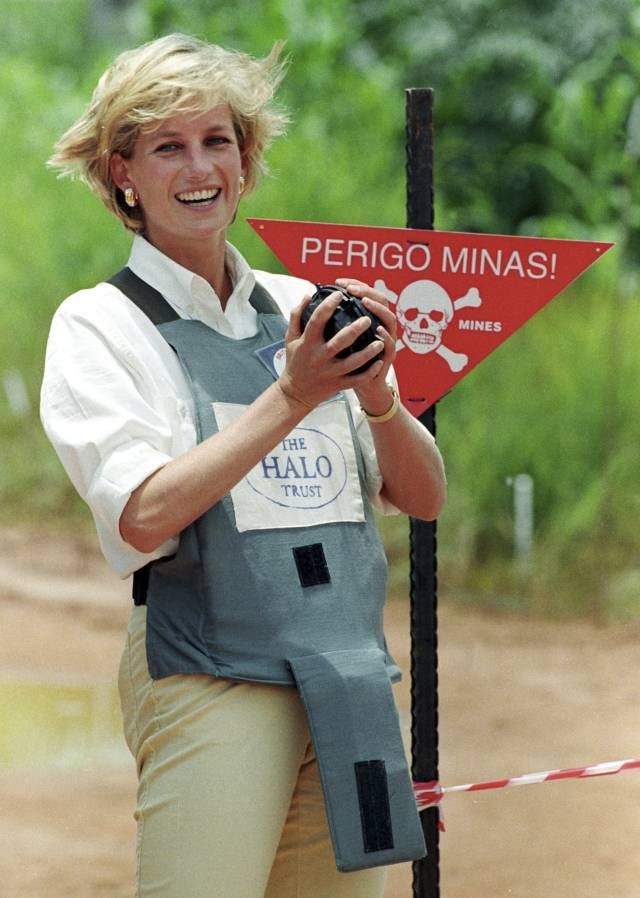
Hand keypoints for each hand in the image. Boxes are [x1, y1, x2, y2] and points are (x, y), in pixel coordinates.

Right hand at [277, 286, 388, 409]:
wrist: (295, 393)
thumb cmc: (295, 361)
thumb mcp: (291, 338)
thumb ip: (297, 316)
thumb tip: (308, 295)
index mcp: (307, 343)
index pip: (317, 321)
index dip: (328, 306)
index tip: (339, 294)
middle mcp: (319, 357)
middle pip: (339, 342)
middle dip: (354, 330)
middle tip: (367, 318)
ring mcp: (330, 372)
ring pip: (352, 363)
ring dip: (368, 352)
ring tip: (380, 341)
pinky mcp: (338, 384)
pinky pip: (356, 380)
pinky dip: (369, 372)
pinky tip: (379, 362)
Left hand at [334, 278, 397, 416]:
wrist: (363, 386)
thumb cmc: (346, 361)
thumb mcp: (336, 339)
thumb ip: (329, 321)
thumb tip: (309, 301)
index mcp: (368, 319)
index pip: (366, 293)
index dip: (356, 285)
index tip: (340, 283)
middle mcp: (380, 325)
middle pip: (381, 301)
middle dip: (367, 292)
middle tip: (352, 290)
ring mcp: (386, 339)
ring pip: (389, 320)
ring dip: (378, 310)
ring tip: (365, 303)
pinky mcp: (387, 357)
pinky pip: (390, 346)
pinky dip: (385, 337)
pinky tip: (377, 331)